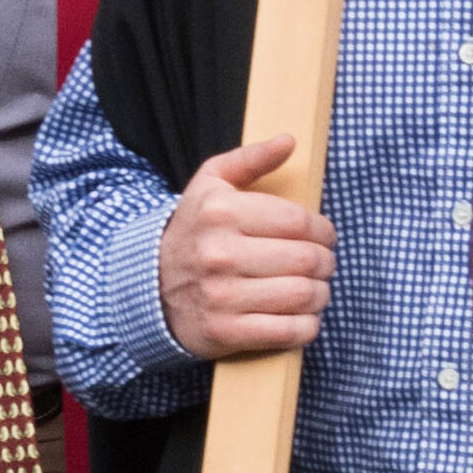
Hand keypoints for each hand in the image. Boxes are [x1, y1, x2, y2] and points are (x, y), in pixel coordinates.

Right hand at [157, 131, 337, 359]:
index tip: (325, 237)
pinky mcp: (225, 332)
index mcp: (221, 213)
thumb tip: (289, 141)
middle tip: (323, 264)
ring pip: (302, 295)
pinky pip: (288, 332)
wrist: (146, 287)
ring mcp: (221, 296)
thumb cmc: (192, 232)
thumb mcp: (210, 185)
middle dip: (326, 263)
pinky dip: (307, 326)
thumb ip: (249, 159)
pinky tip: (304, 316)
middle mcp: (220, 254)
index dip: (324, 231)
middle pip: (305, 259)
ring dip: (321, 294)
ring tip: (316, 289)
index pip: (299, 221)